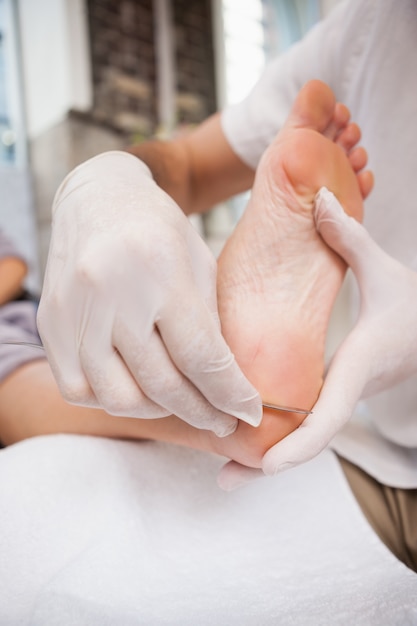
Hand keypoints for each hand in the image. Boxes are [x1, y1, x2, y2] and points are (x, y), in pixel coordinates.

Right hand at [37, 151, 260, 435]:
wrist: (98, 199)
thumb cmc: (159, 230)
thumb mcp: (200, 266)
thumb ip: (210, 328)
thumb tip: (226, 388)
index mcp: (160, 271)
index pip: (202, 357)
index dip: (231, 395)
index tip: (249, 413)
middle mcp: (112, 293)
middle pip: (162, 385)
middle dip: (202, 413)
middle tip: (222, 421)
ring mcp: (75, 311)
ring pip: (119, 397)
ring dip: (159, 411)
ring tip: (181, 403)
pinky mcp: (50, 323)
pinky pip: (79, 389)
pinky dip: (112, 400)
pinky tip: (137, 389)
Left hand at [218, 187, 416, 487]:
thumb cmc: (413, 302)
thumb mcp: (385, 267)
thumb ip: (350, 236)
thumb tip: (319, 199)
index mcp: (358, 365)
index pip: (330, 415)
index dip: (300, 443)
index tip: (267, 464)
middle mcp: (348, 388)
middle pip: (308, 441)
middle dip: (268, 465)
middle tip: (224, 480)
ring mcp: (342, 395)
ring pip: (305, 437)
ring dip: (267, 458)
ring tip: (225, 473)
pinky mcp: (335, 392)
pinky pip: (305, 424)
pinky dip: (278, 439)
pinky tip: (245, 444)